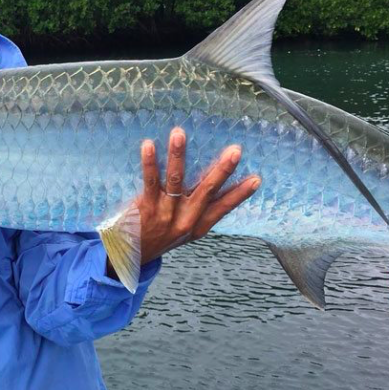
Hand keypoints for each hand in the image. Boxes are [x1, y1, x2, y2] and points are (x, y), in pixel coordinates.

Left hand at [107, 127, 261, 275]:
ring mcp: (165, 213)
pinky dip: (150, 163)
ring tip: (180, 133)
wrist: (132, 255)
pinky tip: (149, 145)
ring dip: (178, 155)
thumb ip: (198, 209)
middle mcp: (185, 219)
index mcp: (198, 225)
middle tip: (235, 151)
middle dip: (222, 170)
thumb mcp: (185, 230)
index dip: (239, 194)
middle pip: (206, 191)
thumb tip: (213, 181)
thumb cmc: (160, 236)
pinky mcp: (146, 207)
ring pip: (176, 180)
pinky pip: (150, 181)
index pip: (223, 208)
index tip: (257, 179)